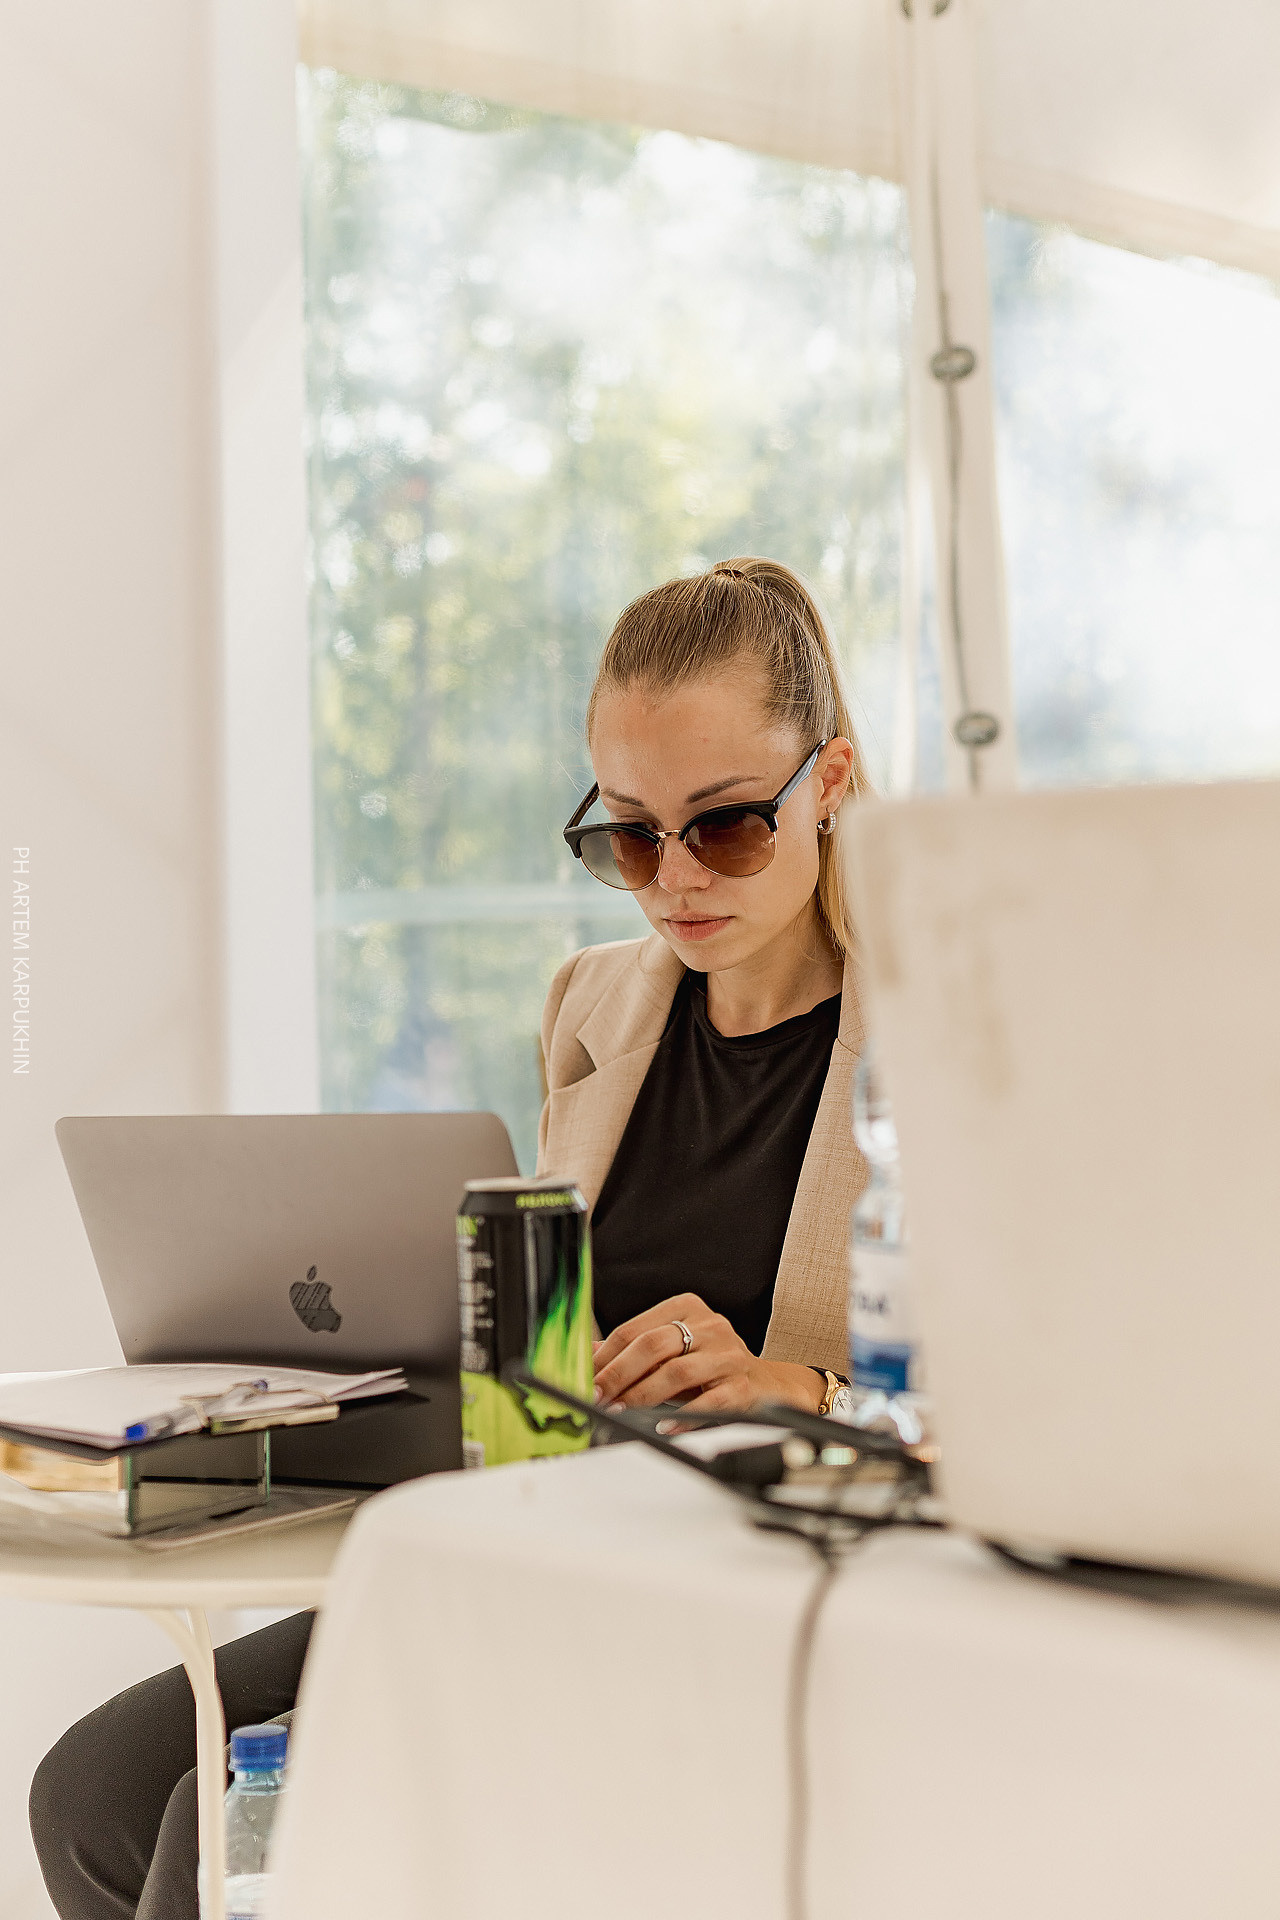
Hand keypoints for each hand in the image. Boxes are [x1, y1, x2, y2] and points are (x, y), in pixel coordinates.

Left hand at [592, 1293, 825, 1414]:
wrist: (766, 1383)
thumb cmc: (709, 1366)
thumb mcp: (672, 1351)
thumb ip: (634, 1351)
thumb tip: (587, 1359)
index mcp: (686, 1307)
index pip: (635, 1329)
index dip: (605, 1356)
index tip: (586, 1378)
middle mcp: (710, 1325)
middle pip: (654, 1345)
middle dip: (619, 1374)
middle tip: (598, 1397)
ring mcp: (728, 1354)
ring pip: (678, 1372)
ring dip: (643, 1396)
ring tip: (621, 1411)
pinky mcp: (743, 1385)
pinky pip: (709, 1402)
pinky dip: (684, 1417)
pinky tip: (666, 1426)